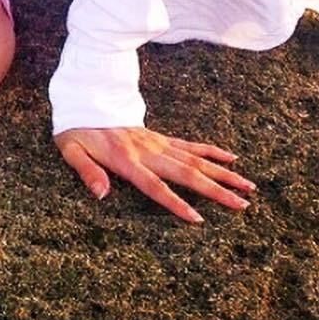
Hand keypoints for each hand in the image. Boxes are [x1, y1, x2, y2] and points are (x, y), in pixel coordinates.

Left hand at [54, 126, 255, 223]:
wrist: (85, 100)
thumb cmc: (77, 131)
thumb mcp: (70, 150)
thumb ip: (86, 172)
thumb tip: (101, 194)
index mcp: (126, 159)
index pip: (154, 185)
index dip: (175, 202)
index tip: (198, 218)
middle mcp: (147, 150)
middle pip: (186, 173)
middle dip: (216, 190)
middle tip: (243, 204)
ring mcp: (157, 143)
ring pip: (195, 159)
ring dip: (223, 173)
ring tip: (248, 186)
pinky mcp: (160, 137)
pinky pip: (190, 145)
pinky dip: (212, 151)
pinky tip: (232, 158)